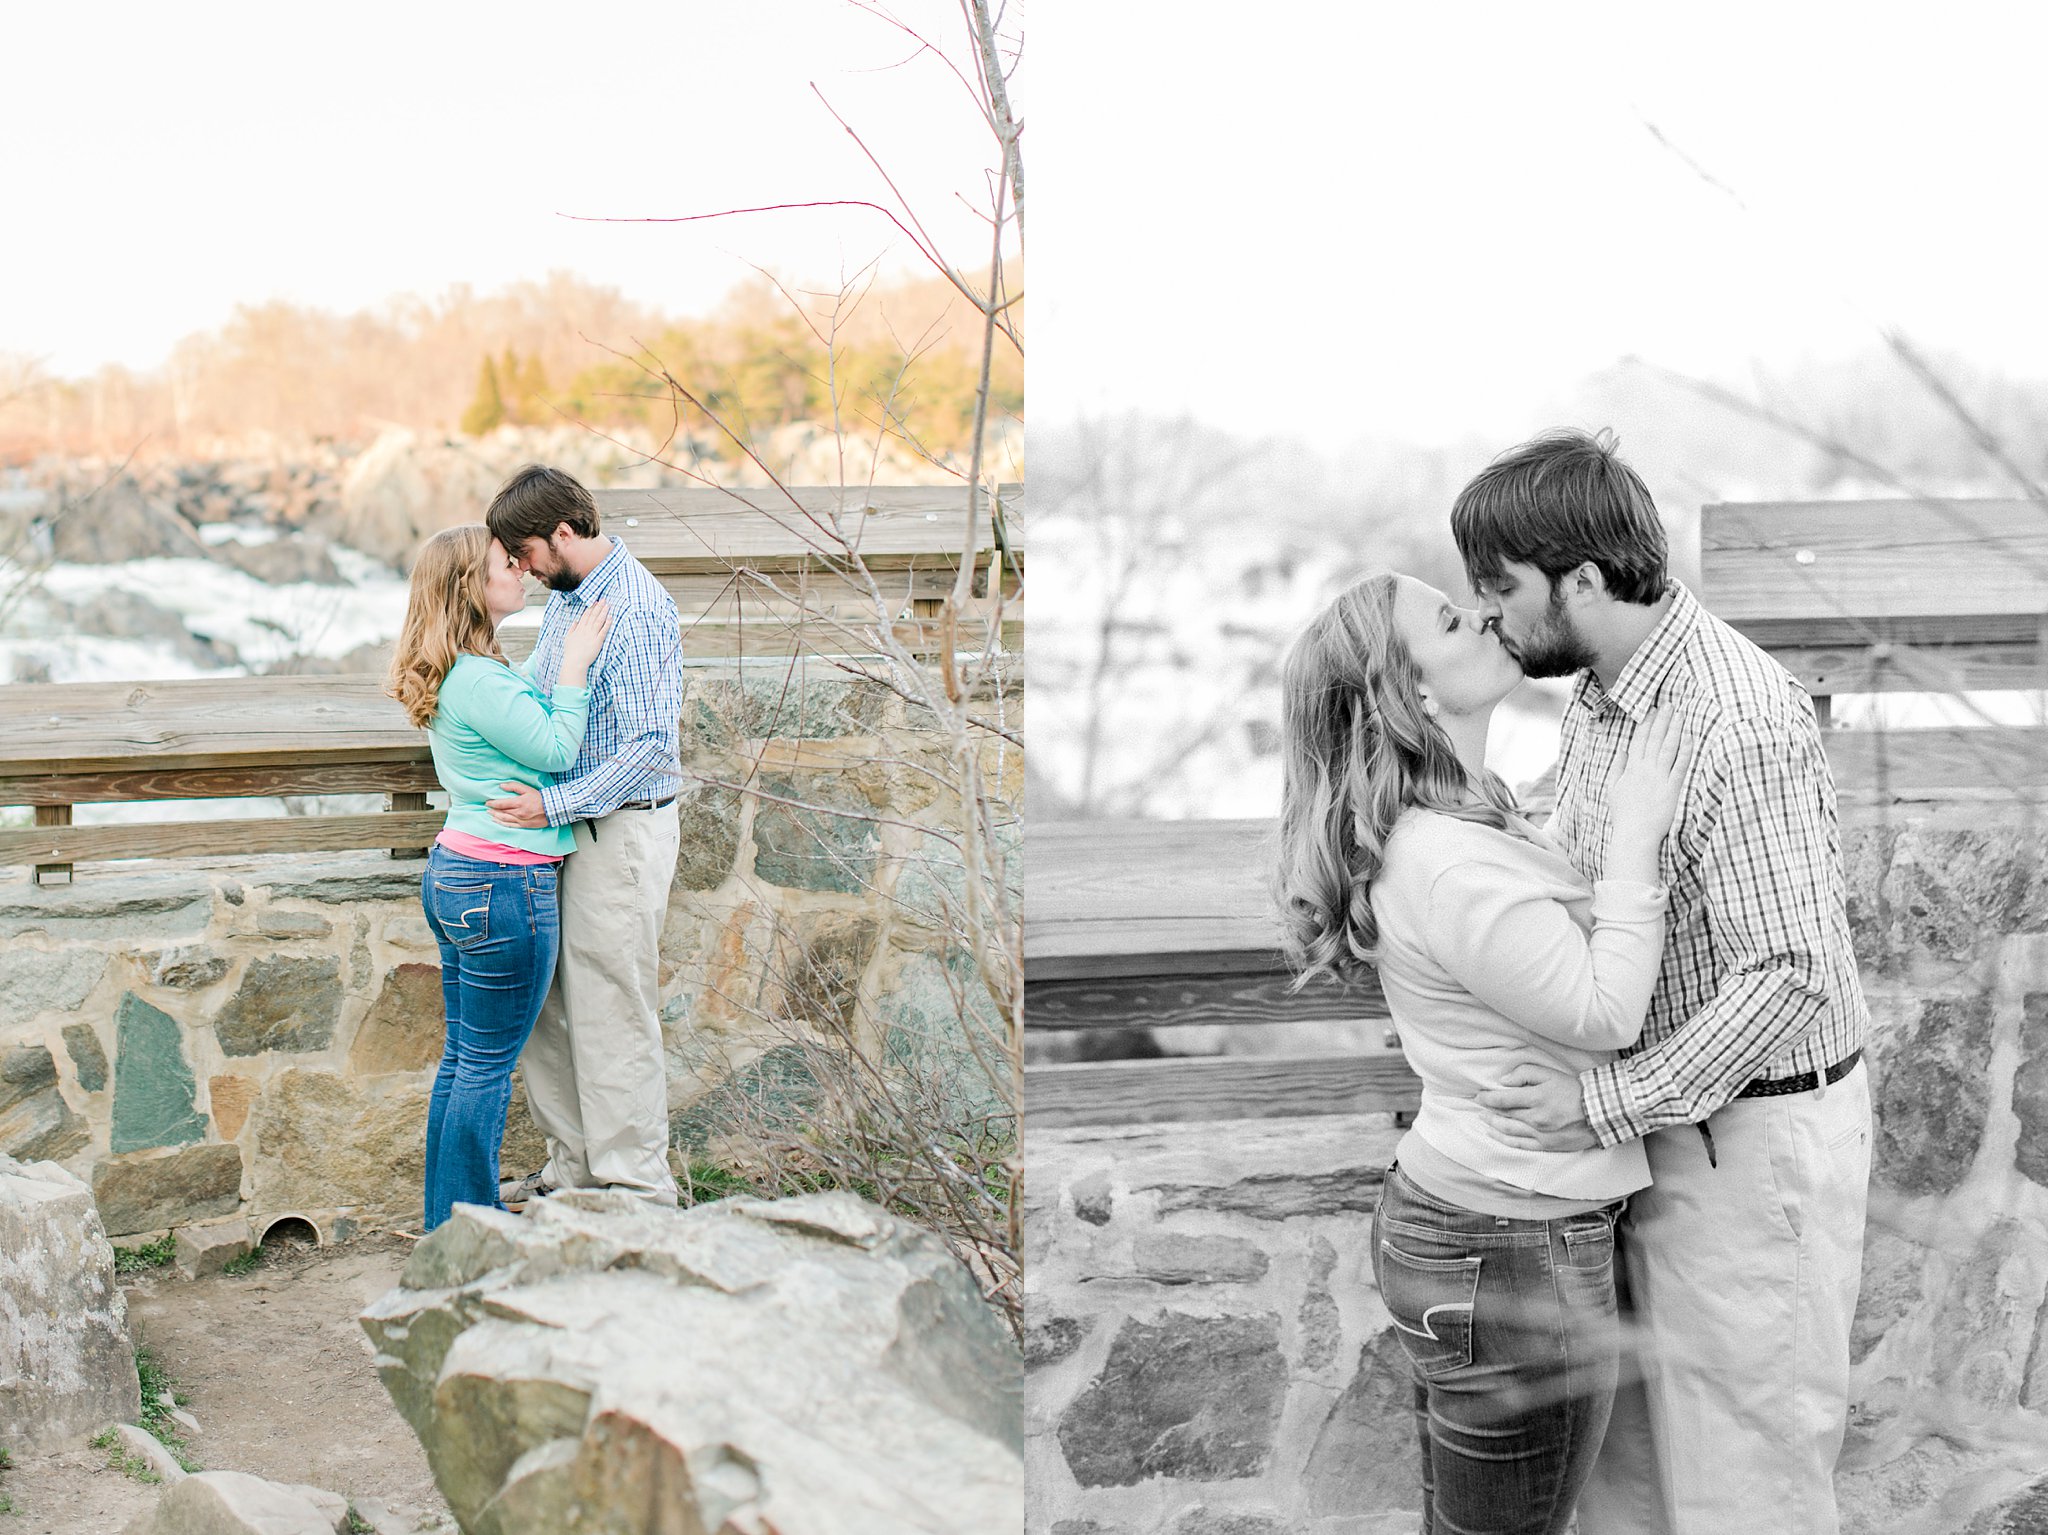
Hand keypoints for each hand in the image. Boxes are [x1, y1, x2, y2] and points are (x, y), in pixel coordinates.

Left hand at [486, 782, 546, 829]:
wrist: (553, 809)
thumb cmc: (540, 798)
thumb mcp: (527, 789)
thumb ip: (514, 786)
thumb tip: (501, 786)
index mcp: (519, 803)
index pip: (501, 804)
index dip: (493, 803)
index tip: (487, 802)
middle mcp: (518, 813)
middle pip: (502, 812)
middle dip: (493, 810)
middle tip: (487, 808)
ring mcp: (521, 820)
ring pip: (504, 819)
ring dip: (496, 817)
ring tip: (490, 814)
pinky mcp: (524, 825)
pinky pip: (510, 825)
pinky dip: (502, 824)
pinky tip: (498, 821)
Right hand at [559, 599, 611, 680]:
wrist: (574, 662)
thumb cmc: (571, 652)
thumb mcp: (568, 638)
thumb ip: (572, 629)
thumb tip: (575, 622)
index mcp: (579, 629)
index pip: (586, 615)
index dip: (591, 608)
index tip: (595, 602)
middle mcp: (586, 630)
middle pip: (593, 616)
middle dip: (599, 607)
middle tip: (604, 599)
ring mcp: (592, 635)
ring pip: (599, 621)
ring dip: (604, 612)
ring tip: (608, 605)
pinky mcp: (598, 641)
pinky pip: (604, 630)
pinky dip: (607, 623)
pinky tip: (610, 617)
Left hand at [1474, 1061, 1598, 1151]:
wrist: (1599, 1112)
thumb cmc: (1573, 1089)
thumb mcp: (1550, 1073)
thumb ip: (1524, 1073)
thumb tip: (1504, 1081)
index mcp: (1536, 1098)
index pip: (1502, 1099)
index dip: (1487, 1098)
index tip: (1479, 1096)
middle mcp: (1535, 1118)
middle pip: (1504, 1115)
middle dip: (1488, 1110)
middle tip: (1479, 1106)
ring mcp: (1540, 1134)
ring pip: (1508, 1130)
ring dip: (1493, 1125)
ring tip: (1483, 1119)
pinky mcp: (1546, 1145)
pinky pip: (1520, 1144)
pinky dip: (1504, 1140)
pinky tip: (1495, 1135)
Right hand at [1607, 706, 1690, 880]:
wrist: (1634, 834)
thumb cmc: (1623, 814)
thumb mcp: (1613, 789)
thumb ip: (1617, 768)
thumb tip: (1622, 751)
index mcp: (1631, 768)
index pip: (1639, 740)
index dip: (1646, 723)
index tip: (1652, 710)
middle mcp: (1645, 769)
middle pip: (1655, 739)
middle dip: (1662, 720)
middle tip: (1669, 704)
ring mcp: (1659, 777)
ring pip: (1668, 747)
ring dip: (1674, 729)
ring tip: (1680, 715)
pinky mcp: (1672, 787)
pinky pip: (1680, 765)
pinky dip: (1685, 750)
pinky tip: (1689, 737)